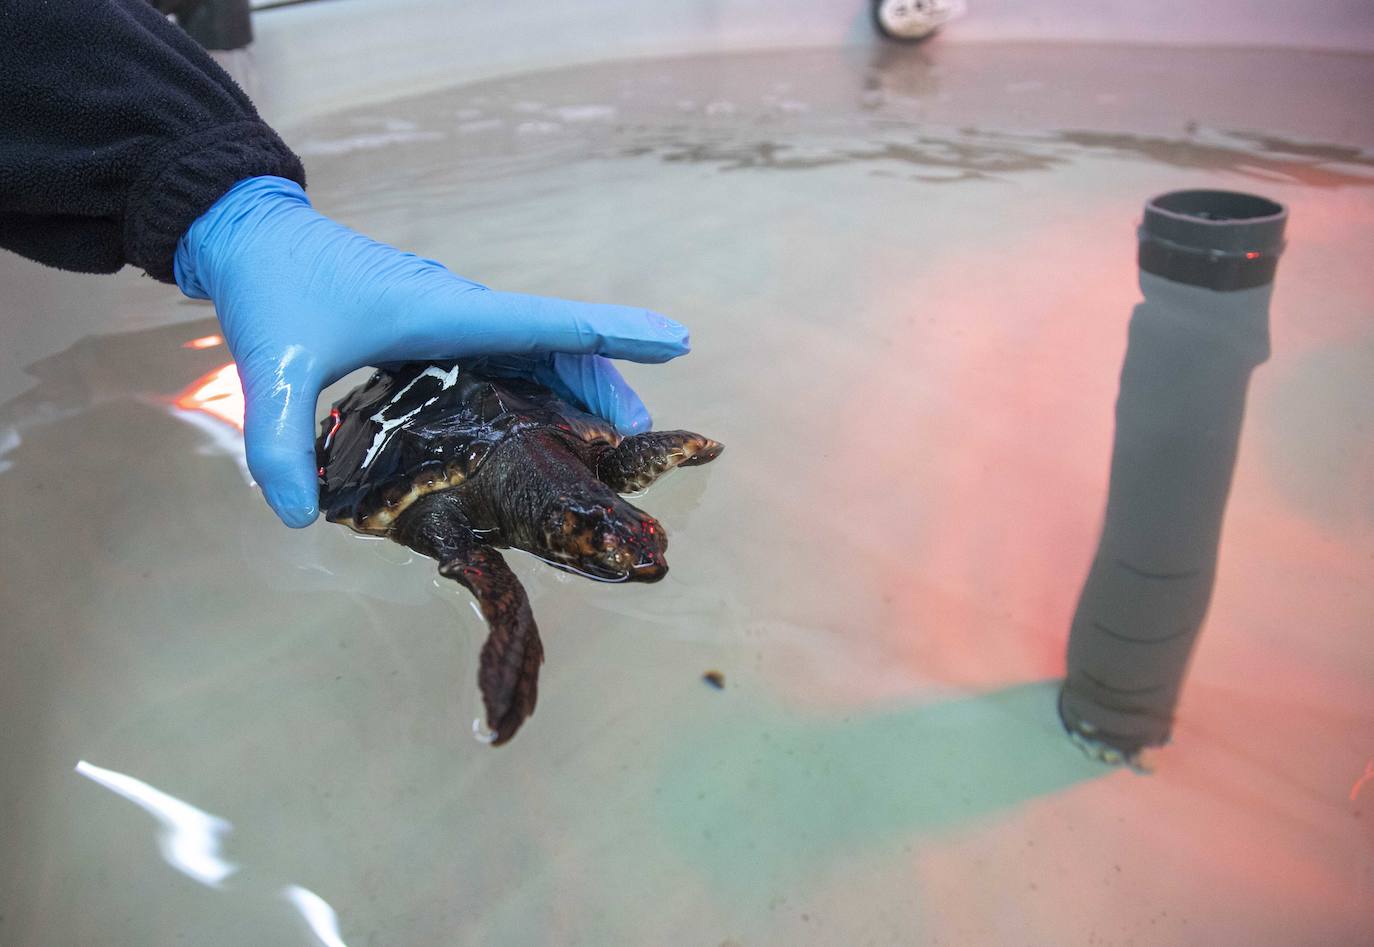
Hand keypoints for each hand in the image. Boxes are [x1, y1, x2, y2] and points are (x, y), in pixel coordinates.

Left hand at [174, 176, 688, 527]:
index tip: (675, 342)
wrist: (252, 234)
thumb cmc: (272, 288)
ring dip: (581, 381)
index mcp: (443, 313)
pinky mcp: (436, 325)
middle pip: (558, 341)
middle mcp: (461, 309)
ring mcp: (451, 315)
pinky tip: (544, 418)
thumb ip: (281, 443)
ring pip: (539, 347)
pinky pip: (508, 353)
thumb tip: (299, 518)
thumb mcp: (274, 367)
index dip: (613, 336)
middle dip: (609, 380)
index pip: (546, 324)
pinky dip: (543, 380)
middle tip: (645, 433)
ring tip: (612, 434)